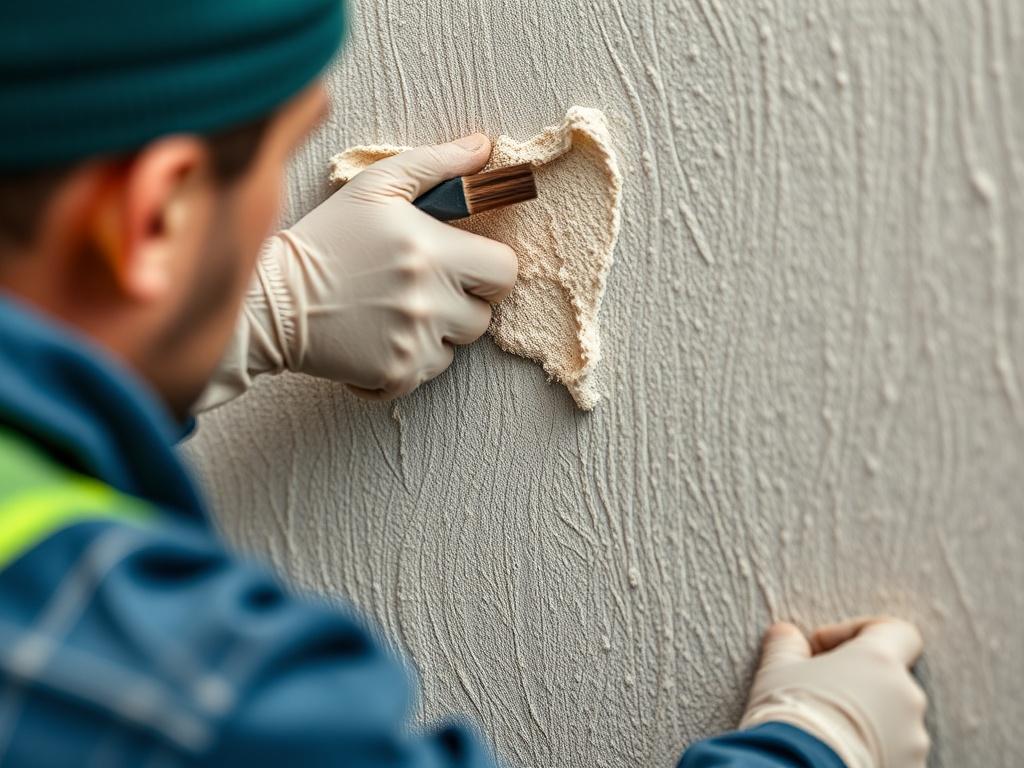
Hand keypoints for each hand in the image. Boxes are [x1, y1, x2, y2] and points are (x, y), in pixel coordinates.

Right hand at [195, 134, 517, 410]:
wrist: (273, 301)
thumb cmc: (325, 238)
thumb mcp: (375, 187)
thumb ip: (436, 163)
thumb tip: (482, 148)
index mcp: (432, 252)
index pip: (505, 270)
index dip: (489, 266)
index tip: (463, 263)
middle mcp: (429, 302)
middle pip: (485, 314)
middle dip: (464, 300)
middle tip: (425, 286)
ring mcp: (414, 343)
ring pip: (457, 345)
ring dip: (437, 331)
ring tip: (395, 310)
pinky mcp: (396, 375)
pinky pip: (428, 371)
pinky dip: (410, 358)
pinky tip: (378, 334)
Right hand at [741, 617, 928, 767]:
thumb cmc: (789, 715)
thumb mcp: (776, 670)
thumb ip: (786, 644)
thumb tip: (787, 634)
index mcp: (879, 661)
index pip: (895, 631)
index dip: (858, 632)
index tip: (821, 649)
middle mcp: (907, 698)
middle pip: (888, 678)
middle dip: (854, 682)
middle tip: (815, 694)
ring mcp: (913, 742)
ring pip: (892, 721)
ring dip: (864, 721)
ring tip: (823, 735)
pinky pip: (894, 756)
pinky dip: (870, 754)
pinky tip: (832, 759)